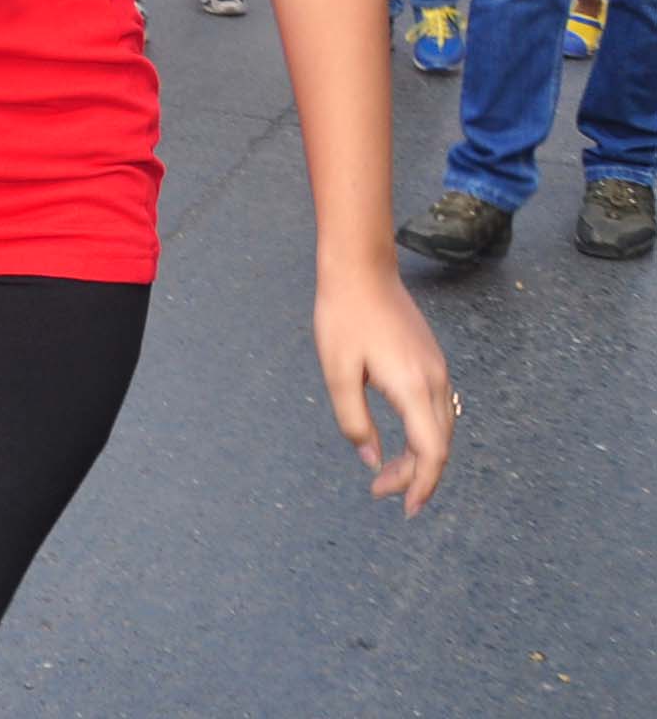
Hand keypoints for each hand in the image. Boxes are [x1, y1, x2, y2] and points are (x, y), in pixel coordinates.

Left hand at [314, 265, 451, 517]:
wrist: (361, 269)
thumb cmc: (344, 317)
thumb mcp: (337, 372)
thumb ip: (354, 421)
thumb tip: (372, 462)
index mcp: (413, 388)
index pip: (431, 452)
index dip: (422, 484)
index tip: (406, 508)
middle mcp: (435, 382)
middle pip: (439, 446)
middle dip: (417, 476)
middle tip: (382, 492)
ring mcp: (438, 370)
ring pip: (441, 429)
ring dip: (420, 456)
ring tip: (389, 472)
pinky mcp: (432, 361)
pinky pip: (437, 410)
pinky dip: (424, 434)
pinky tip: (401, 438)